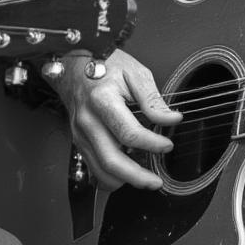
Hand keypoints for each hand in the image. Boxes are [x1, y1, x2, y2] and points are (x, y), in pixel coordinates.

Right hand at [50, 47, 181, 191]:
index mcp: (102, 100)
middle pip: (110, 159)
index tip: (167, 145)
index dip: (152, 143)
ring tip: (144, 180)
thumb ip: (152, 99)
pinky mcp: (78, 139)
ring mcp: (80, 132)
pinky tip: (126, 172)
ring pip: (99, 169)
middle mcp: (87, 120)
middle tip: (155, 181)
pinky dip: (110, 175)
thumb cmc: (104, 64)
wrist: (74, 63)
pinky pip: (92, 165)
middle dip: (136, 177)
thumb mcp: (134, 72)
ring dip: (123, 180)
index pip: (129, 133)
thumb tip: (170, 119)